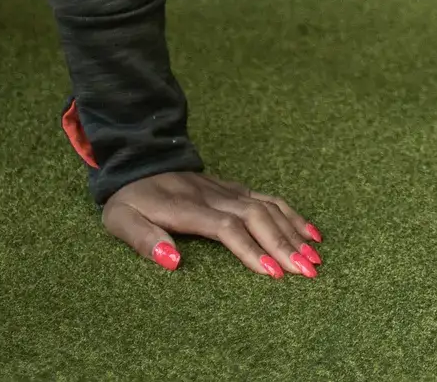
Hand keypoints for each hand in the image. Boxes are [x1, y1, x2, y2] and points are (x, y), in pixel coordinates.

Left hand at [101, 171, 322, 279]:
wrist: (139, 162)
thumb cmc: (130, 200)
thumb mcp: (120, 221)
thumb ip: (144, 239)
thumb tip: (173, 261)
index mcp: (188, 207)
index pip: (227, 228)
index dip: (251, 250)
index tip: (273, 274)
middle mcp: (215, 196)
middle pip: (257, 218)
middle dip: (284, 245)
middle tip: (308, 272)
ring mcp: (228, 190)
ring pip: (269, 208)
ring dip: (294, 232)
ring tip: (316, 258)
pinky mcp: (236, 189)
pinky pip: (270, 200)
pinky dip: (293, 215)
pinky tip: (312, 233)